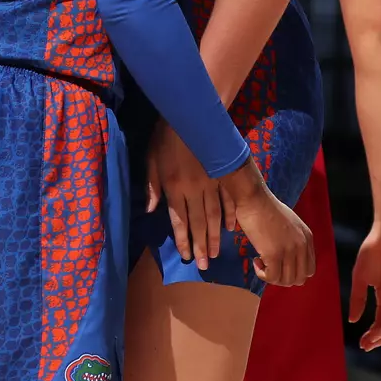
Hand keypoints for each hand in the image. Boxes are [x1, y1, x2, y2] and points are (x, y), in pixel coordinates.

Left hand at [146, 121, 223, 270]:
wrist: (191, 116)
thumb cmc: (165, 137)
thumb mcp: (151, 159)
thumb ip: (151, 186)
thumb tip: (150, 210)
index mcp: (174, 187)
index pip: (179, 220)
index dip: (183, 240)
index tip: (186, 256)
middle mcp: (194, 189)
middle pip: (198, 223)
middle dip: (200, 246)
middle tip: (204, 265)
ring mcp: (211, 183)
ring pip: (214, 215)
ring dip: (214, 236)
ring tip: (215, 253)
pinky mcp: (223, 176)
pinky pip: (228, 199)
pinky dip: (229, 215)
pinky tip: (230, 229)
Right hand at [225, 162, 314, 286]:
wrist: (253, 198)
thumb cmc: (264, 206)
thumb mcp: (288, 222)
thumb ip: (293, 239)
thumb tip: (287, 256)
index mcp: (307, 237)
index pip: (309, 269)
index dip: (293, 272)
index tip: (279, 265)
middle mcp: (302, 245)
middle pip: (299, 278)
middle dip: (283, 278)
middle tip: (269, 267)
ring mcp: (289, 250)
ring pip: (286, 281)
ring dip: (271, 277)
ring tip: (260, 262)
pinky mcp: (274, 254)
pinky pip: (271, 277)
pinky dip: (262, 275)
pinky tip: (256, 261)